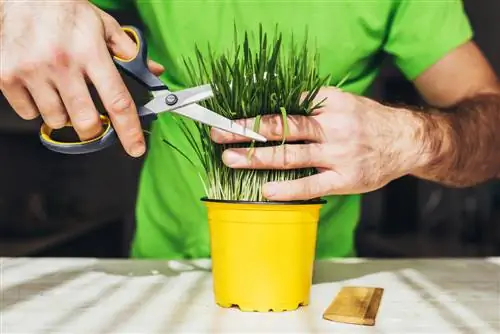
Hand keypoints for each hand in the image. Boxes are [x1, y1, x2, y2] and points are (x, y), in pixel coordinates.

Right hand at [0, 0, 163, 156]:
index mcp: (91, 52)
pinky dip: (37, 107)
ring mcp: (32, 70)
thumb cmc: (65, 10)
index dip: (129, 130)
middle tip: (92, 117)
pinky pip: (28, 113)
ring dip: (64, 113)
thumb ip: (129, 52)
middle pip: (85, 122)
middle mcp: (61, 63)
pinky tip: (41, 85)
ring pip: (56, 120)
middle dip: (93, 127)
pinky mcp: (6, 75)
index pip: (117, 101)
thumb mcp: (103, 25)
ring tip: (62, 89)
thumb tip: (154, 72)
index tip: (136, 149)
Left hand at [210, 87, 428, 200]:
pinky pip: (311, 185)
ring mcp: (339, 154)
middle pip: (282, 127)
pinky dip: (287, 188)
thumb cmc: (366, 121)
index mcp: (329, 102)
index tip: (230, 114)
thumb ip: (310, 104)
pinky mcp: (345, 179)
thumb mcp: (341, 102)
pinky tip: (265, 189)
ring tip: (230, 159)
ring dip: (257, 157)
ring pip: (291, 155)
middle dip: (247, 130)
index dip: (255, 110)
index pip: (285, 104)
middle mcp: (333, 126)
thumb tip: (271, 105)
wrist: (406, 141)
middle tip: (219, 132)